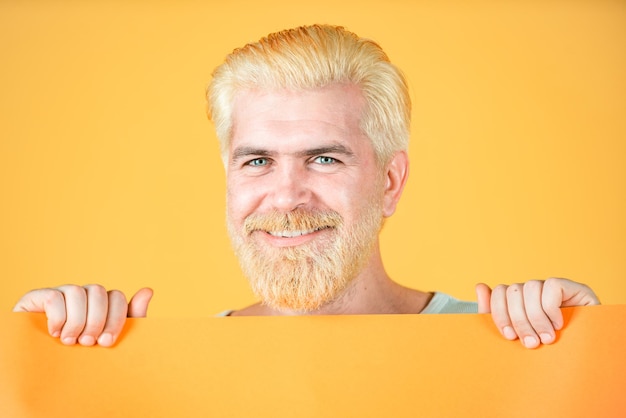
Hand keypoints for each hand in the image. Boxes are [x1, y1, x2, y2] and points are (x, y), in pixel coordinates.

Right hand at [12, 285, 152, 346]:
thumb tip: (148, 290)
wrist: (40, 368)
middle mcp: (82, 293)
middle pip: (98, 291)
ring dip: (76, 321)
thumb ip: (131, 318)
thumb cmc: (79, 354)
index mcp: (101, 302)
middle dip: (96, 320)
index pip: (117, 297)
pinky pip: (54, 297)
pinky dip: (57, 318)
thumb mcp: (107, 339)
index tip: (107, 342)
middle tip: (88, 343)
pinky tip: (54, 333)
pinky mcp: (37, 296)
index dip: (115, 319)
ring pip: (77, 292)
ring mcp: (60, 292)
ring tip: (70, 341)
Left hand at [475, 278, 599, 348]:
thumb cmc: (548, 351)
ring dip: (535, 318)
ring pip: (529, 288)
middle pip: (512, 290)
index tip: (509, 337)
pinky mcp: (573, 287)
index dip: (500, 313)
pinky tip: (559, 325)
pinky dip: (551, 309)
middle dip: (518, 320)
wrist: (585, 362)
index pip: (499, 292)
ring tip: (546, 338)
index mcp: (519, 300)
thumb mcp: (518, 336)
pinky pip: (551, 287)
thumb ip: (495, 314)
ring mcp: (553, 287)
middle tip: (530, 343)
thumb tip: (480, 286)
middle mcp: (534, 290)